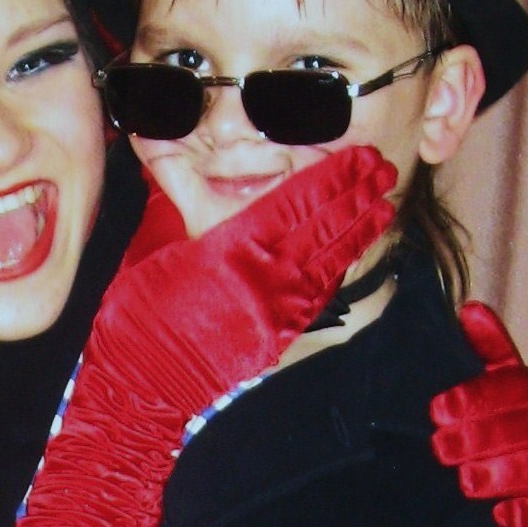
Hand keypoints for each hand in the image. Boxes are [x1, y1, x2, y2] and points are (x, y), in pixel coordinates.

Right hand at [89, 145, 397, 423]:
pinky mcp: (280, 333)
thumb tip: (169, 148)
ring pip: (332, 259)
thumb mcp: (162, 246)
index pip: (301, 199)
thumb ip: (185, 198)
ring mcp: (279, 305)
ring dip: (361, 230)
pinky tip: (352, 253)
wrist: (146, 378)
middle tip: (386, 170)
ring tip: (385, 206)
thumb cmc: (141, 310)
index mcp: (238, 243)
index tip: (361, 157)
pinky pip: (320, 293)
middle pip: (326, 224)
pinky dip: (339, 269)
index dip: (336, 176)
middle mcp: (268, 272)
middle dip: (360, 195)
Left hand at [431, 302, 527, 526]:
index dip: (477, 396)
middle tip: (441, 451)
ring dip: (506, 473)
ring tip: (466, 483)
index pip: (520, 386)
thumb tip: (470, 308)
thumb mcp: (517, 399)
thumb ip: (495, 358)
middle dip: (482, 437)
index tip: (437, 411)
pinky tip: (504, 517)